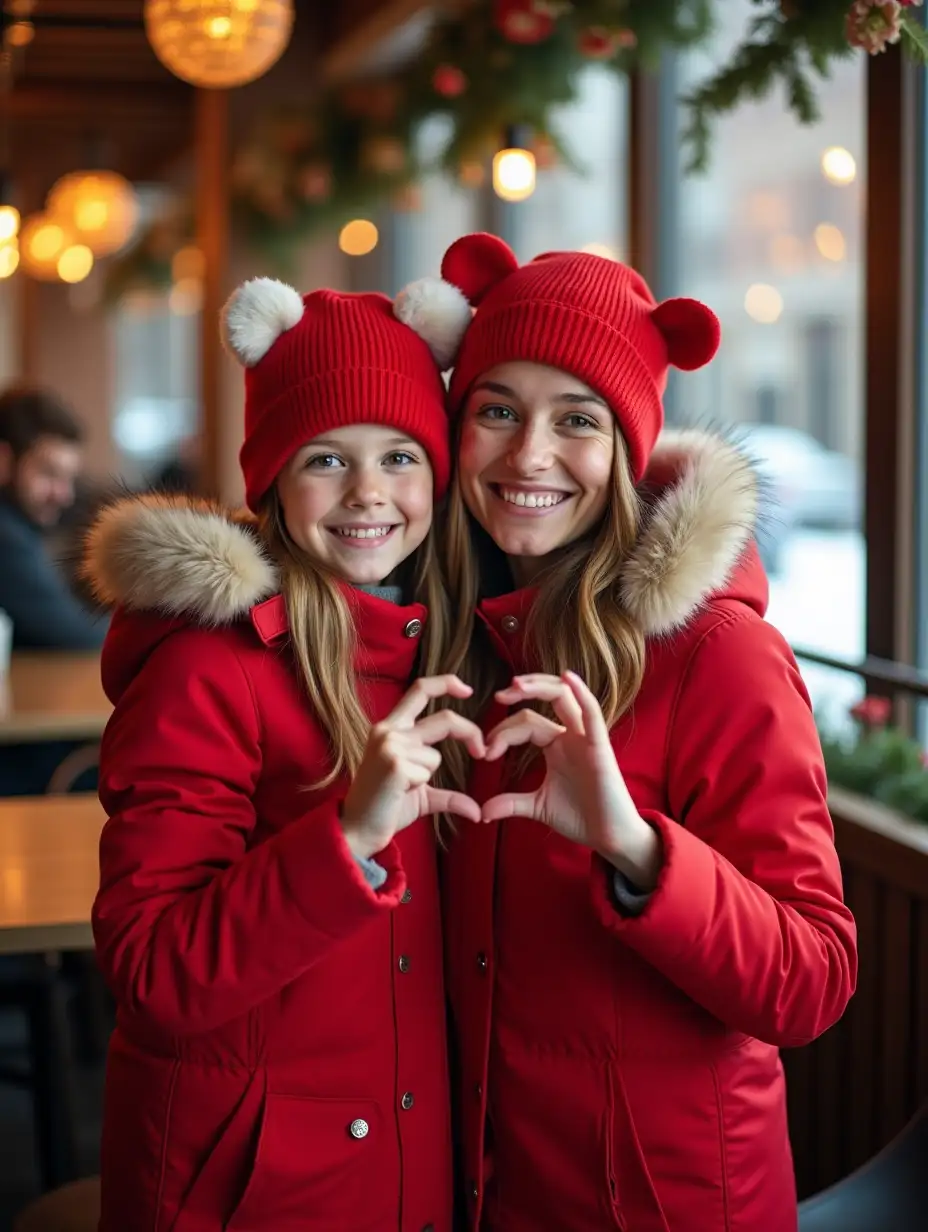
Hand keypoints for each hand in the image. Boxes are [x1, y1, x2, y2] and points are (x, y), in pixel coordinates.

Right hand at [340, 674, 484, 860]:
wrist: (358, 830)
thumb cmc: (387, 808)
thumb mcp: (422, 793)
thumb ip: (449, 792)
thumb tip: (478, 812)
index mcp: (392, 728)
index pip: (420, 690)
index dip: (447, 683)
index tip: (468, 690)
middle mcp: (388, 730)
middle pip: (445, 719)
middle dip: (470, 734)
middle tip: (482, 752)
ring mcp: (389, 745)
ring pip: (435, 756)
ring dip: (427, 776)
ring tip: (401, 788)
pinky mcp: (393, 763)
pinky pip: (427, 772)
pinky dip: (420, 787)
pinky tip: (398, 792)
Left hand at [482, 671, 661, 888]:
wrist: (609, 837)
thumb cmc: (581, 817)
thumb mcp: (538, 807)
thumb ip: (511, 804)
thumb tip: (482, 812)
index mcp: (557, 744)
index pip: (526, 723)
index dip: (503, 733)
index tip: (485, 753)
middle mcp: (572, 735)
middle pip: (547, 698)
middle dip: (521, 692)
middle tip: (498, 697)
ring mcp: (587, 738)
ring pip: (566, 697)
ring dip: (541, 686)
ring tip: (516, 685)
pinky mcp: (600, 747)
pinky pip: (593, 714)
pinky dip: (582, 693)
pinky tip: (567, 677)